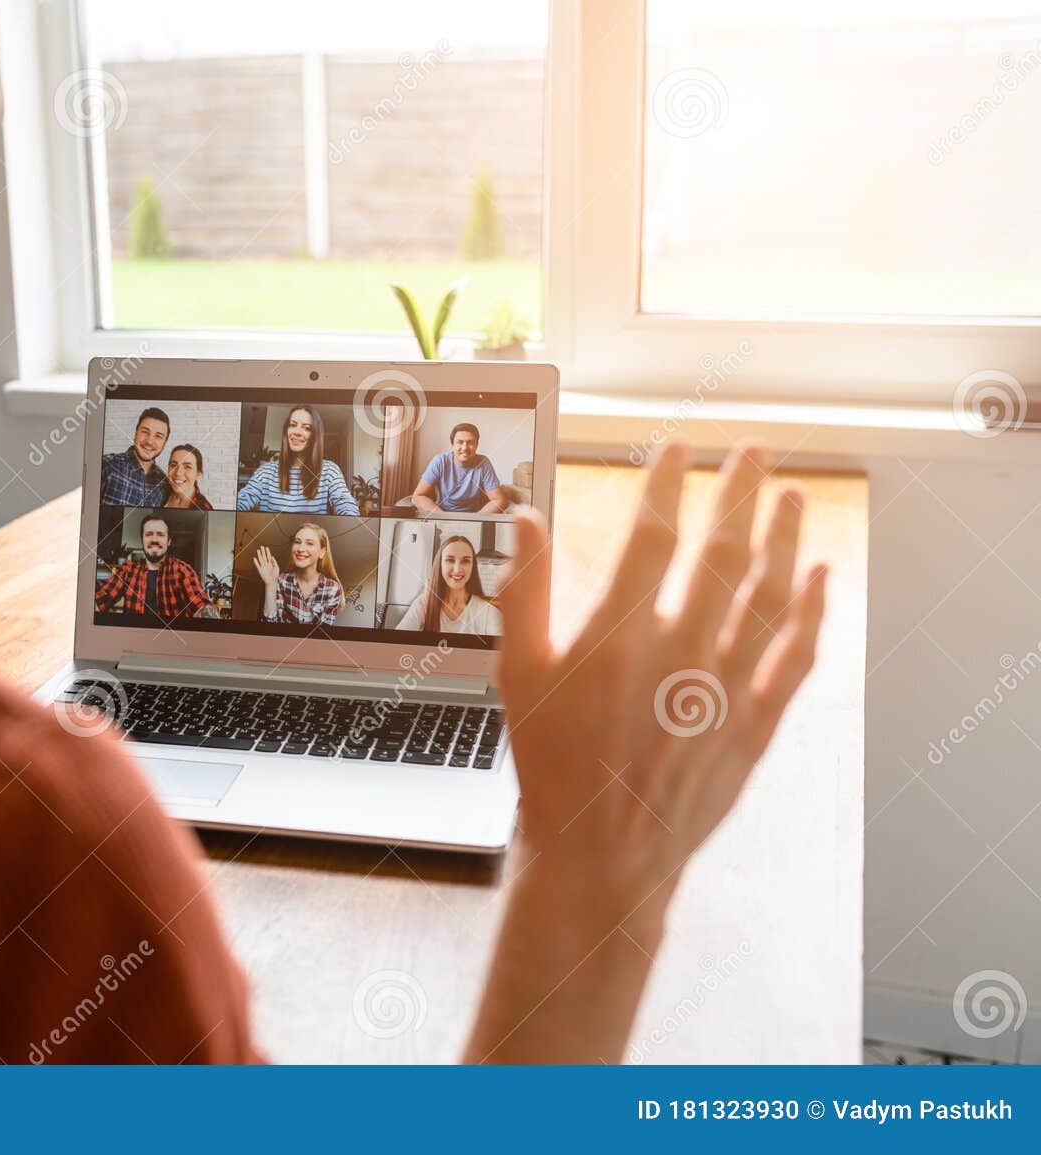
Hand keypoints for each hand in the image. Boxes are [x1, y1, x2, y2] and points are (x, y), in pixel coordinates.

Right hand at [252, 547, 279, 586]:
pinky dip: (256, 562)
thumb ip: (274, 562)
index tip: (266, 547)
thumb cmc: (275, 575)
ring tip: (258, 550)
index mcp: (271, 563)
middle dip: (263, 551)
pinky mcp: (260, 570)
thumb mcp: (277, 567)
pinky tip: (254, 558)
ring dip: (259, 555)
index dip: (267, 552)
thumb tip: (272, 556)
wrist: (272, 582)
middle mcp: (266, 564)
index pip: (268, 556)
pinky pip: (257, 565)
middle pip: (264, 556)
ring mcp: (263, 567)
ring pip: (261, 559)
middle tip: (261, 546)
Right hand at [494, 441, 826, 904]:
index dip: (669, 484)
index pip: (653, 536)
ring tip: (792, 496)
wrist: (600, 853)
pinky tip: (819, 577)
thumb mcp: (517, 674)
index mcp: (617, 638)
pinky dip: (813, 612)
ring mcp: (724, 692)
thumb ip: (525, 590)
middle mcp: (679, 656)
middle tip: (755, 452)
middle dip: (742, 493)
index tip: (679, 448)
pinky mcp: (753, 727)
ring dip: (785, 539)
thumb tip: (528, 518)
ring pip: (769, 597)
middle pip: (724, 553)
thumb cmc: (551, 762)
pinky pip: (795, 657)